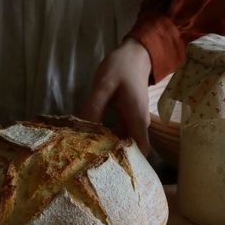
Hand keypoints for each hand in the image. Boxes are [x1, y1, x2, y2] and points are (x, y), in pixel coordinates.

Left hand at [80, 38, 151, 153]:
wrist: (135, 54)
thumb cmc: (121, 68)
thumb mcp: (103, 85)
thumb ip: (94, 106)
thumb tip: (83, 130)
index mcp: (136, 118)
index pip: (140, 150)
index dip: (128, 162)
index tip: (108, 169)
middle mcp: (138, 123)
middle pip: (130, 149)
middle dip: (112, 158)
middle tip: (88, 164)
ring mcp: (133, 120)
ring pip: (122, 141)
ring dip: (107, 147)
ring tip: (85, 154)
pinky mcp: (127, 117)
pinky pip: (118, 132)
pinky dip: (106, 137)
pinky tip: (89, 138)